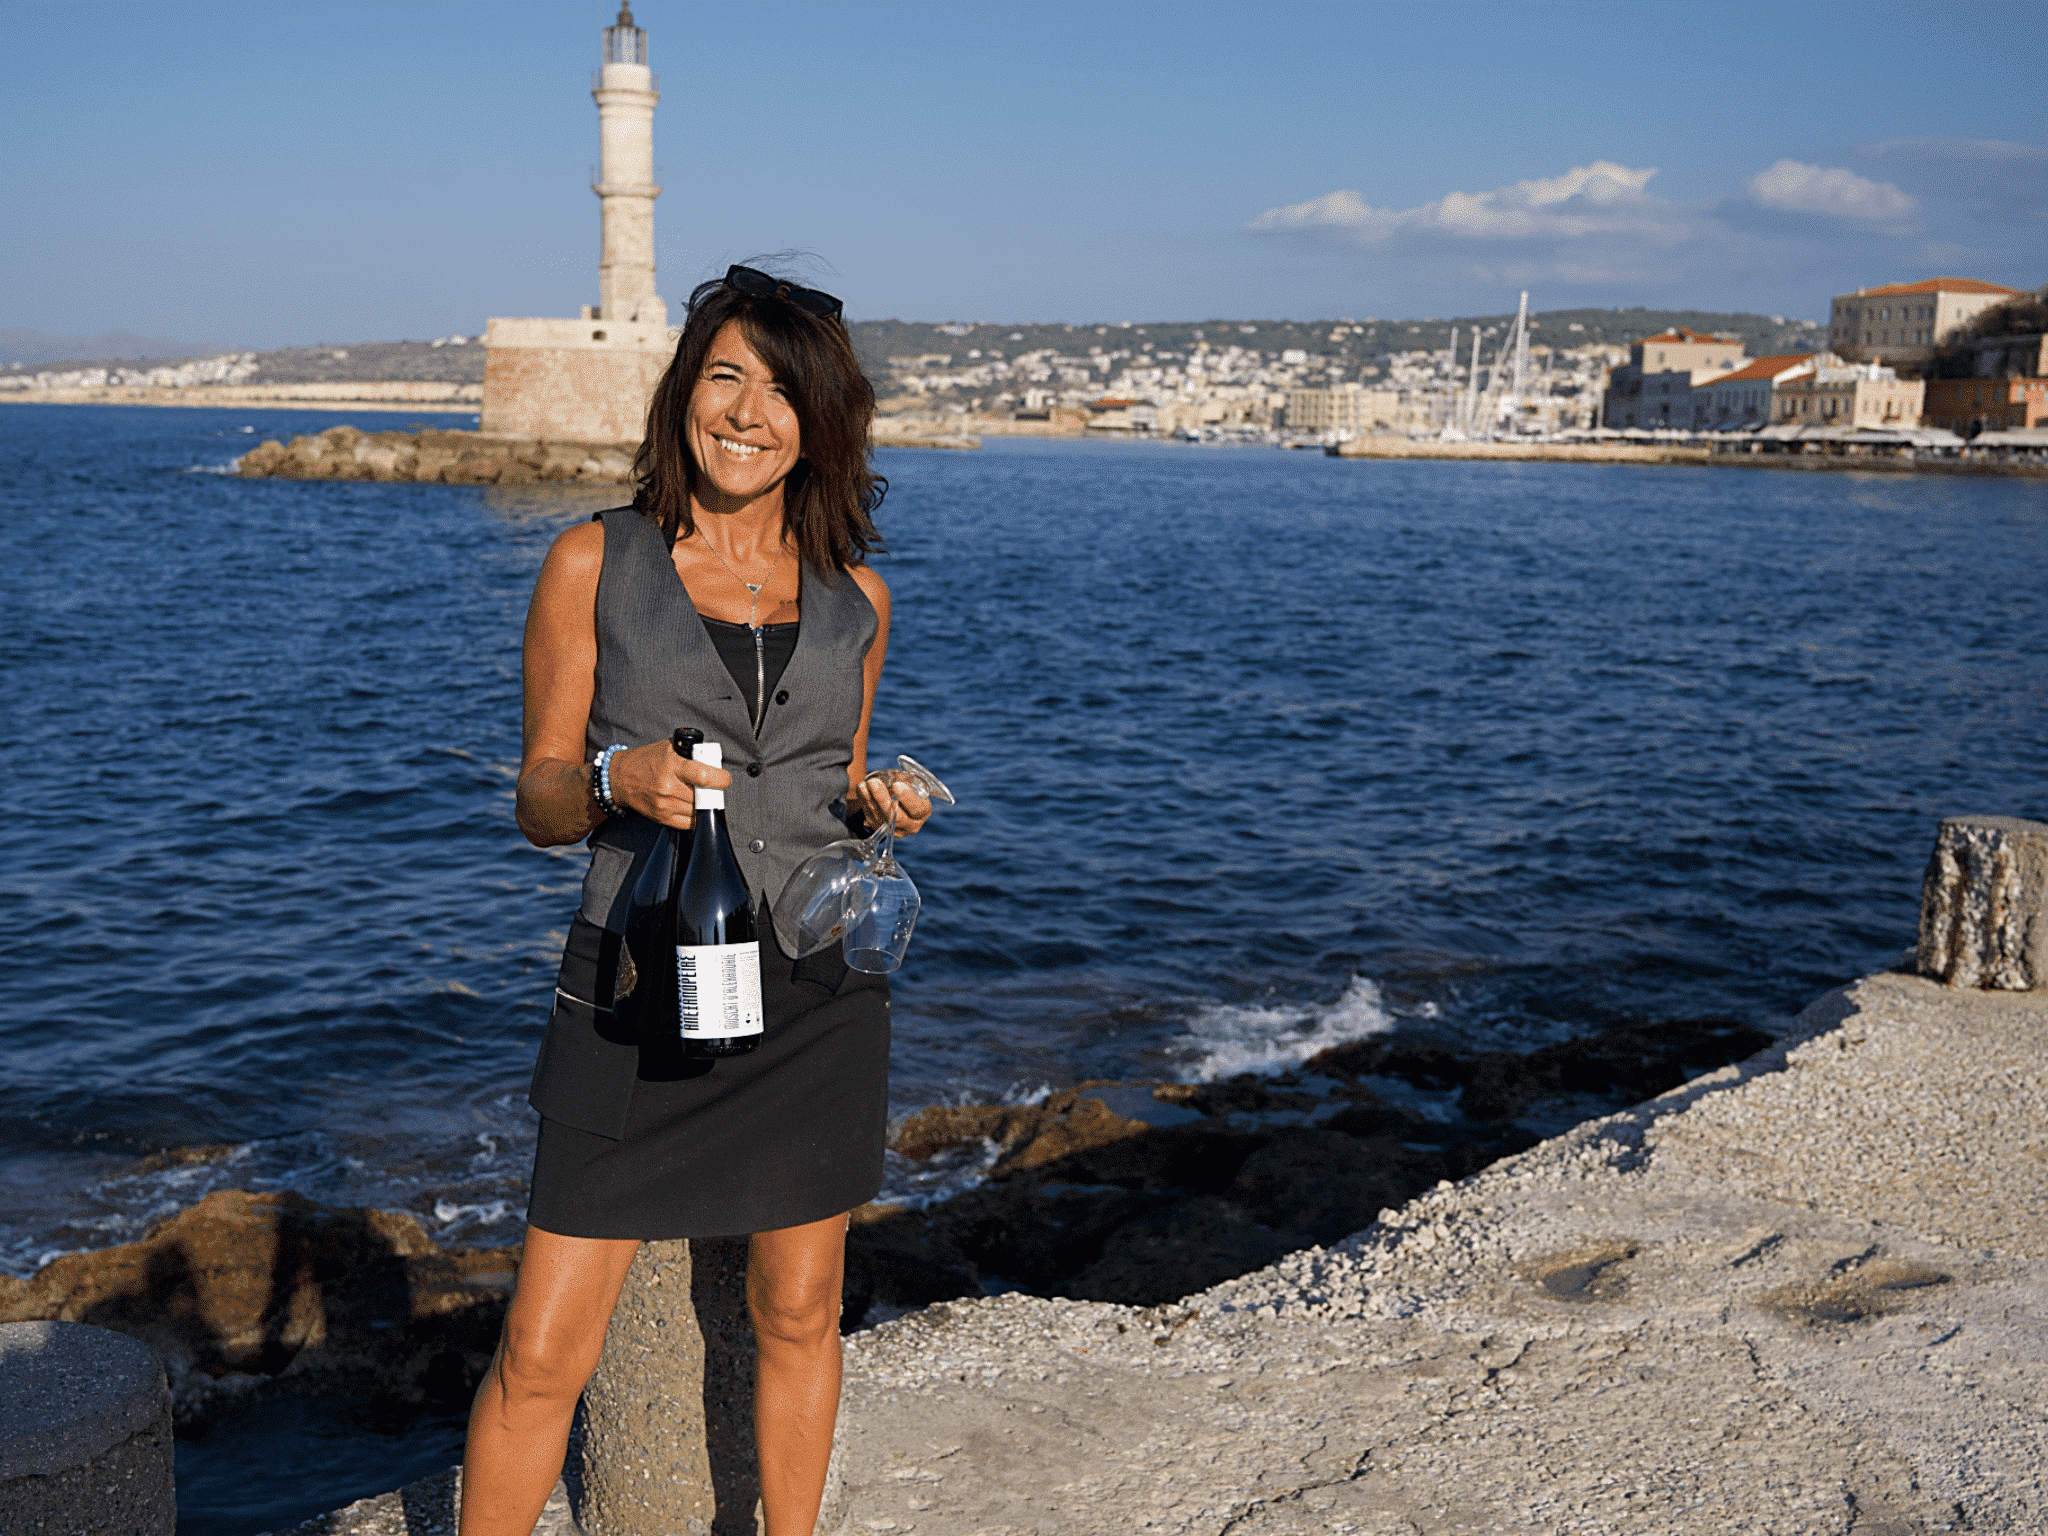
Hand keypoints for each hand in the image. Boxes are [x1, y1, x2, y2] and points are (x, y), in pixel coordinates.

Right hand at [607, 741, 730, 828]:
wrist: (620, 778)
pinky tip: (692, 806)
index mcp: (672, 766)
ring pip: (697, 811)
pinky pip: (688, 823)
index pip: (704, 776)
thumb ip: (691, 754)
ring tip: (699, 795)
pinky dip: (694, 816)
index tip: (724, 779)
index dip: (721, 779)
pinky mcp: (662, 818)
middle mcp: (668, 787)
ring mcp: (665, 805)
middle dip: (713, 792)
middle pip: (703, 796)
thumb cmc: (646, 760)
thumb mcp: (669, 748)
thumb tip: (714, 762)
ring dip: (703, 804)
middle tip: (713, 787)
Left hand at [853, 769, 932, 835]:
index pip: (917, 808)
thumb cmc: (910, 792)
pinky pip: (871, 816)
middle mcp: (910, 824)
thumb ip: (910, 780)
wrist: (901, 809)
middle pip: (897, 817)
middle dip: (883, 799)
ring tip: (865, 784)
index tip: (896, 784)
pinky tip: (862, 789)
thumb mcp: (916, 787)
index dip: (908, 798)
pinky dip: (865, 801)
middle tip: (874, 783)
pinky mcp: (880, 829)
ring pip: (880, 817)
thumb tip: (900, 766)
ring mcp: (894, 829)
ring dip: (870, 799)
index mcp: (923, 812)